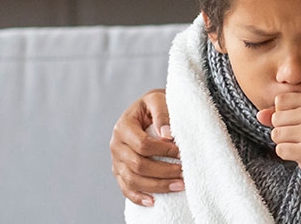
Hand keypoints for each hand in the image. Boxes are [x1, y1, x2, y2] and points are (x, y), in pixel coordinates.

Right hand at [110, 89, 183, 206]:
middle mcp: (116, 144)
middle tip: (184, 173)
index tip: (181, 152)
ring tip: (179, 186)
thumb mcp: (158, 99)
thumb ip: (162, 112)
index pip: (142, 144)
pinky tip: (153, 201)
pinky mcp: (119, 171)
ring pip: (132, 180)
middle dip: (164, 171)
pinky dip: (138, 197)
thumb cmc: (155, 105)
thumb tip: (166, 135)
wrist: (148, 111)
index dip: (163, 151)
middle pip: (137, 165)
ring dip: (157, 186)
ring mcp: (116, 160)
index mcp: (123, 126)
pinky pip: (126, 188)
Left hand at [257, 92, 300, 211]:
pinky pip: (280, 149)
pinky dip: (286, 154)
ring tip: (300, 145)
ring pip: (276, 134)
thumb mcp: (300, 120)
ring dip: (283, 143)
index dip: (282, 114)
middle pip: (276, 118)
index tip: (299, 122)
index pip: (280, 100)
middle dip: (282, 130)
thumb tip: (259, 115)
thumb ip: (278, 114)